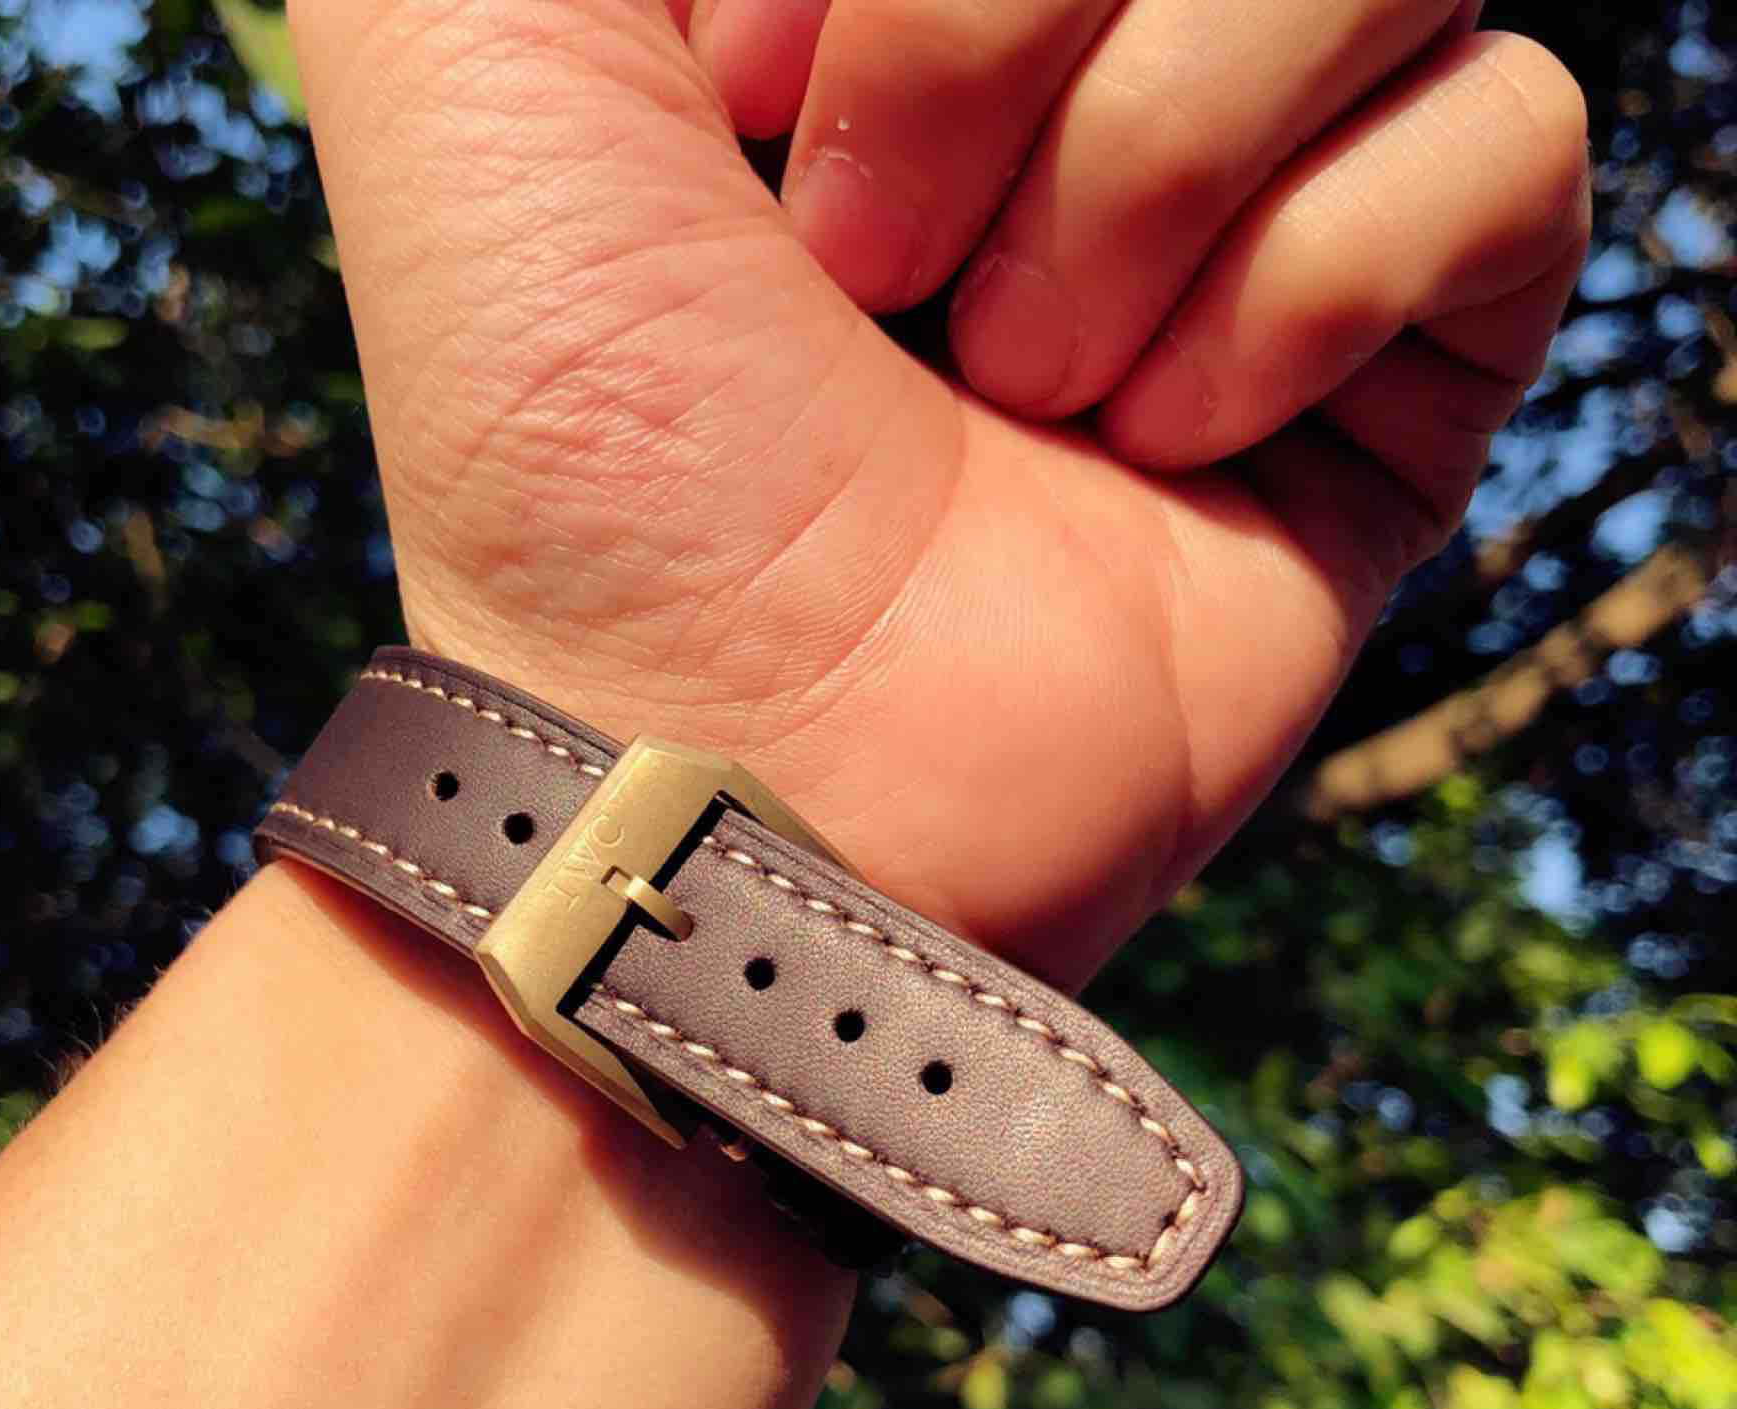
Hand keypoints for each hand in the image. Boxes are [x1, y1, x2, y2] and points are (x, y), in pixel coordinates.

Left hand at [289, 0, 1587, 984]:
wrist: (720, 763)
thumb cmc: (581, 442)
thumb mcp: (469, 48)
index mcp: (904, 4)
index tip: (736, 95)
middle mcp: (1093, 85)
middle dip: (993, 33)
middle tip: (867, 276)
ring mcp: (1256, 224)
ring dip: (1153, 163)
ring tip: (1017, 380)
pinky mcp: (1392, 383)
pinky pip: (1509, 143)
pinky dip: (1315, 281)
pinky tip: (1163, 441)